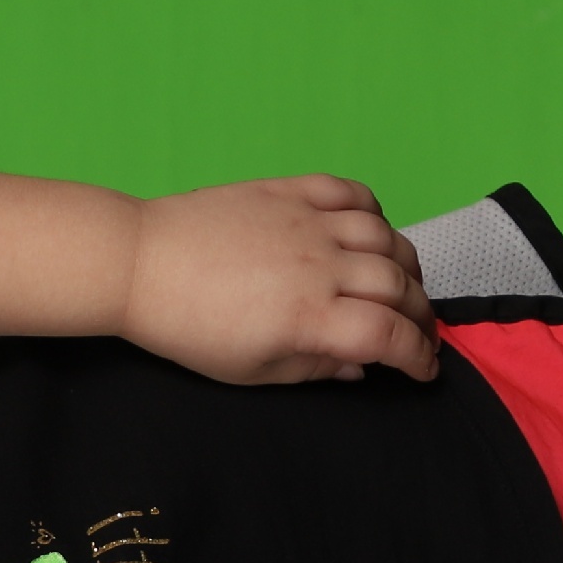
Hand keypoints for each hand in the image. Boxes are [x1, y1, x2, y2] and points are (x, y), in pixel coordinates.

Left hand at [115, 176, 438, 385]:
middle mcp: (318, 265)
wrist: (138, 264)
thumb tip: (361, 368)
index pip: (389, 335)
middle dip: (420, 313)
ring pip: (385, 237)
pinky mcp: (287, 191)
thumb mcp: (250, 371)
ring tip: (402, 284)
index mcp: (308, 317)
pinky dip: (373, 210)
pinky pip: (349, 192)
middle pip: (398, 285)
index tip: (423, 368)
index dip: (418, 355)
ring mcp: (305, 222)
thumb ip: (314, 370)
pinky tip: (371, 232)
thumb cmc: (186, 328)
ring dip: (406, 263)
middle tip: (418, 330)